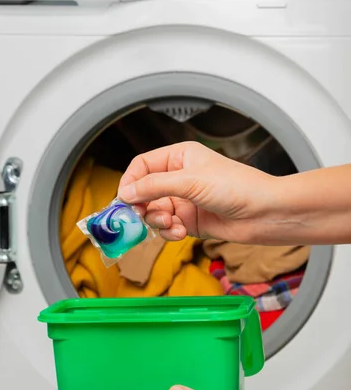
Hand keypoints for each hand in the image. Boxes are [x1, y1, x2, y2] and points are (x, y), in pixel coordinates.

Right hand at [118, 141, 277, 244]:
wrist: (264, 214)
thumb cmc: (237, 187)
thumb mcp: (191, 181)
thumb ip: (155, 186)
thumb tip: (126, 192)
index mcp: (179, 158)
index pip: (142, 166)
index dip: (131, 182)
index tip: (124, 199)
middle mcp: (179, 178)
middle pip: (145, 192)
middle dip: (142, 206)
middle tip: (140, 216)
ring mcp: (184, 201)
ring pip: (154, 212)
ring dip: (157, 220)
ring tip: (171, 223)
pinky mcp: (190, 221)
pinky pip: (168, 227)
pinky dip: (169, 232)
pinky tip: (180, 232)